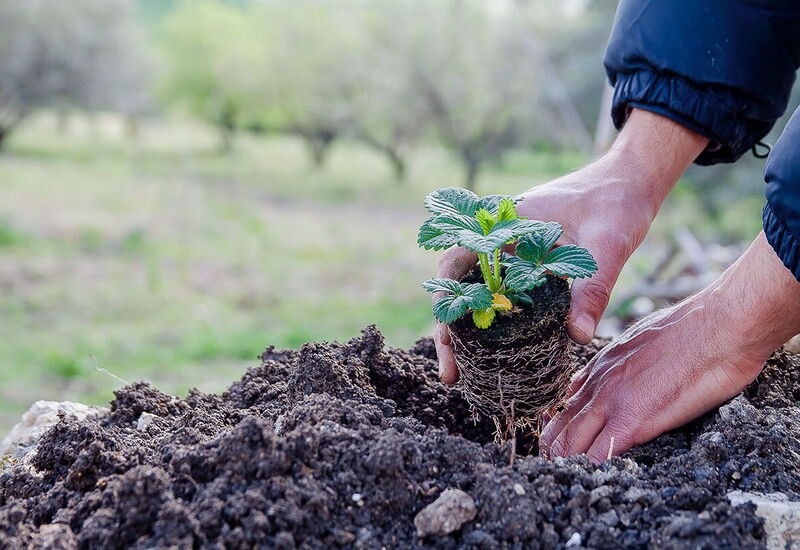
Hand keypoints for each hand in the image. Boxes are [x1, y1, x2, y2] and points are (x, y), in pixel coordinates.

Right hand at [435, 109, 708, 382]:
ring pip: (477, 293)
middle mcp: (499, 239)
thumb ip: (592, 289)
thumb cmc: (615, 203)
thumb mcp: (607, 246)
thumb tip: (579, 337)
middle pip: (459, 286)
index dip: (444, 299)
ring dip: (468, 331)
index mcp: (503, 224)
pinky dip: (494, 321)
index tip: (446, 337)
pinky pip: (502, 294)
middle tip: (452, 374)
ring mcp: (511, 252)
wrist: (631, 182)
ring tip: (463, 374)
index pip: (454, 261)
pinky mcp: (527, 265)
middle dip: (450, 330)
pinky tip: (496, 352)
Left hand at [540, 232, 799, 461]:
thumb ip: (627, 361)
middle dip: (553, 451)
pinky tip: (591, 483)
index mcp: (602, 365)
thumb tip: (633, 375)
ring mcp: (611, 402)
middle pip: (560, 427)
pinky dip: (592, 472)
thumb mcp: (645, 339)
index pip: (567, 403)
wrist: (720, 324)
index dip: (560, 427)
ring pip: (570, 444)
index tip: (559, 443)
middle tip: (552, 470)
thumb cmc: (695, 330)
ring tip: (563, 483)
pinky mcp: (633, 420)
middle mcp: (598, 383)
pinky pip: (599, 455)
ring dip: (565, 465)